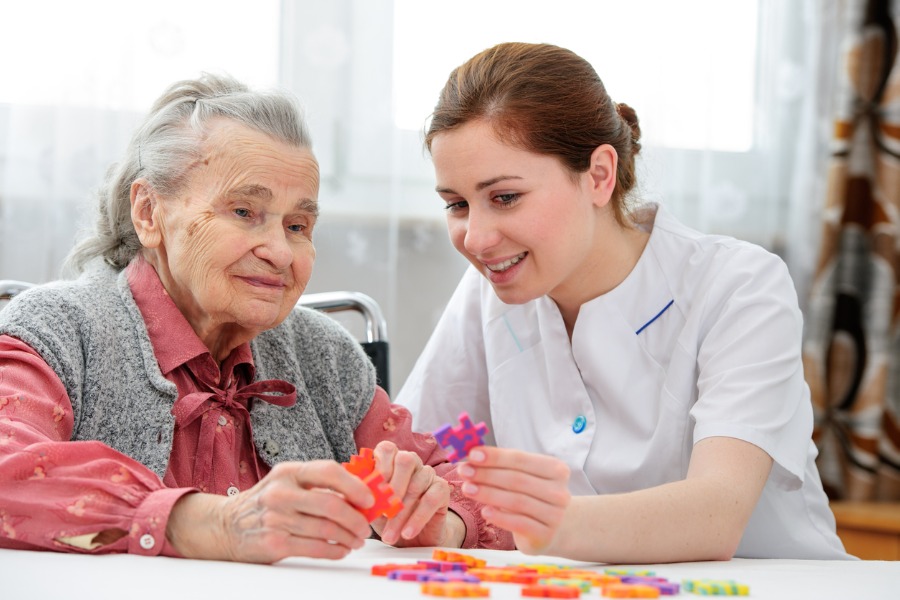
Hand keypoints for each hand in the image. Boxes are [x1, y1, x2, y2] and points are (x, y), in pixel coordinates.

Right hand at [166, 460, 373, 562]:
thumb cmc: (267, 502)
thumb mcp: (287, 482)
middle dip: (356, 518)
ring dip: (348, 537)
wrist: (226, 525)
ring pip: (326, 529)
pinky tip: (341, 550)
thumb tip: (361, 491)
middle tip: (366, 527)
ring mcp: (276, 518)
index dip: (354, 485)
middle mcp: (281, 492)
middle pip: (331, 504)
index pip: (329, 471)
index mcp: (289, 471)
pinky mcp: (274, 543)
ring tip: (356, 540)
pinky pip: (315, 548)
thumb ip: (318, 484)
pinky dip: (334, 550)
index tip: (369, 498)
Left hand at [369, 440, 460, 546]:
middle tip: (383, 513)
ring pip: (416, 485)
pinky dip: (418, 518)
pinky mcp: (442, 489)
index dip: (379, 466)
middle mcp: (412, 462)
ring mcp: (428, 474)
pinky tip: (407, 533)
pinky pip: (432, 499)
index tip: (371, 491)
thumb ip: (363, 496)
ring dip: (401, 514)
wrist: (415, 537)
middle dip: (393, 487)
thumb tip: (350, 494)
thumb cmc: (389, 517)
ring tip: (389, 536)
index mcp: (391, 460)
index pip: (387, 448)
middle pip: (405, 460)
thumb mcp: (372, 507)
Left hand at [457, 446, 569, 553]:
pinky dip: (500, 517)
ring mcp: (555, 515)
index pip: (521, 459)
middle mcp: (560, 491)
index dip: (495, 456)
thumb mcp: (521, 477)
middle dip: (487, 474)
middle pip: (517, 479)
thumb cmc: (530, 496)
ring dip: (488, 494)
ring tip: (467, 489)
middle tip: (464, 471)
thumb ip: (501, 465)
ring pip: (517, 501)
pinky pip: (519, 524)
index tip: (472, 454)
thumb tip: (471, 455)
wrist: (549, 530)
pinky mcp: (545, 535)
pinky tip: (484, 512)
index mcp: (556, 469)